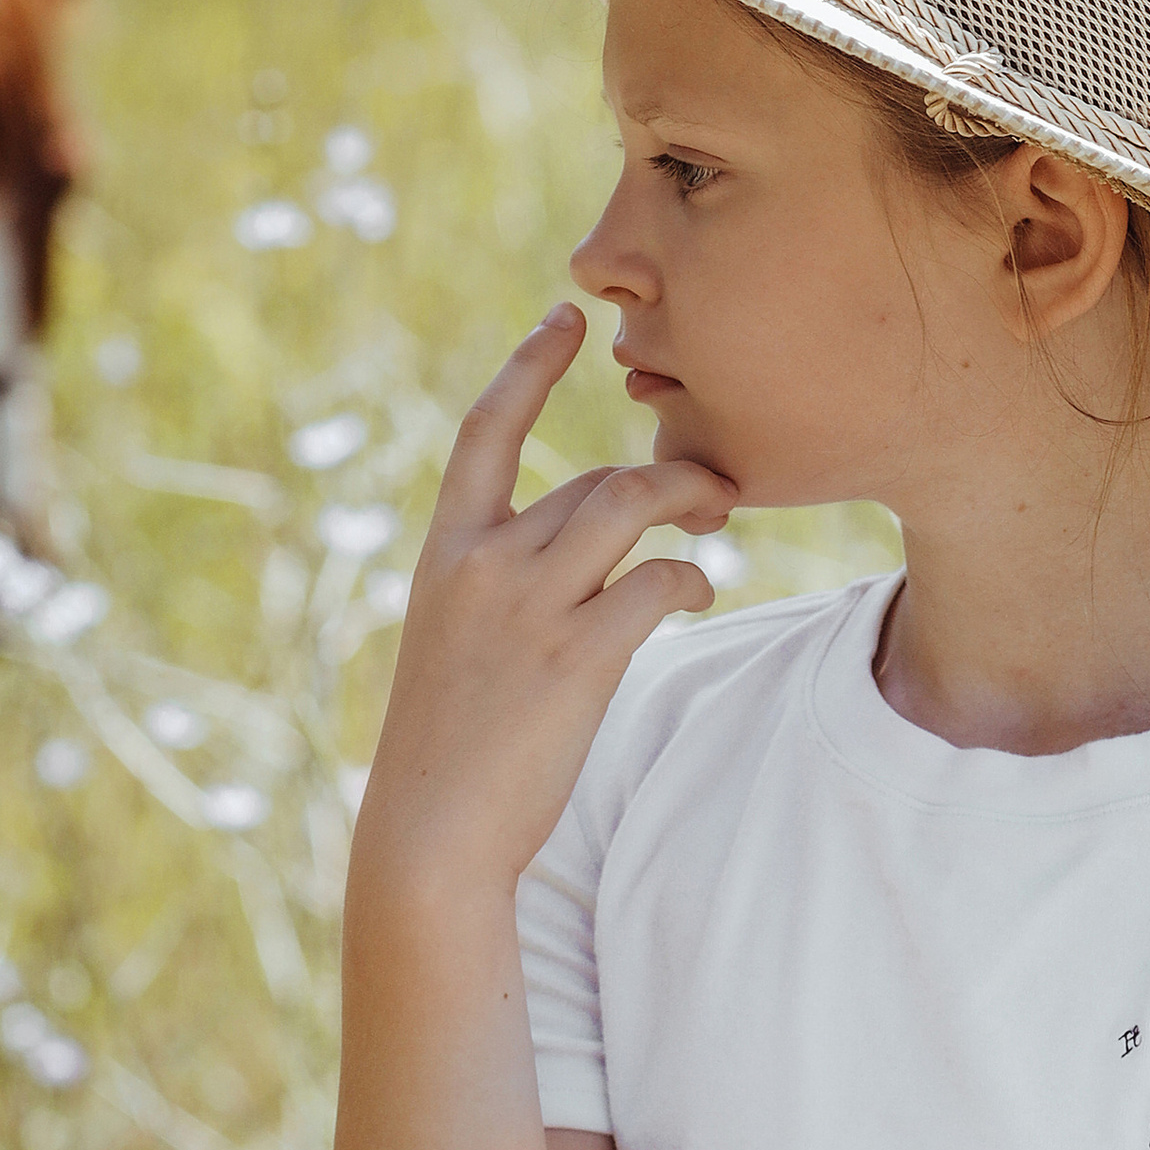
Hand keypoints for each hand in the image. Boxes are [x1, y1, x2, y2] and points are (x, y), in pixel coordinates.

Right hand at [357, 302, 737, 887]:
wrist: (431, 831)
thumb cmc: (450, 745)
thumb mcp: (455, 643)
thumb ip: (501, 584)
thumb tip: (583, 546)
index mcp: (445, 554)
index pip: (484, 430)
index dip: (526, 367)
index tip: (563, 318)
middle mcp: (484, 565)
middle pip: (590, 478)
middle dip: (658, 475)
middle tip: (706, 488)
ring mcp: (530, 608)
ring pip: (630, 504)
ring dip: (688, 498)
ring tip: (718, 513)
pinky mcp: (578, 658)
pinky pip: (658, 581)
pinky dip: (689, 578)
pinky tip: (694, 595)